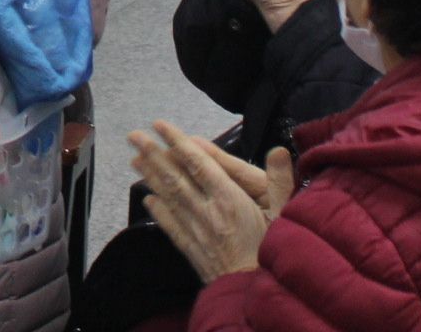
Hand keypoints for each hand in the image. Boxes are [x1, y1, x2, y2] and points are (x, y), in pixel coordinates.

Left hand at [130, 121, 286, 282]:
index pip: (198, 163)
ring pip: (169, 197)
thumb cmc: (275, 254)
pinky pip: (171, 226)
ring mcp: (197, 231)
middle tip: (134, 136)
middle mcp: (207, 211)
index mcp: (229, 199)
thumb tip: (278, 150)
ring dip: (150, 177)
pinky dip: (158, 211)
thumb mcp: (286, 216)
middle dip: (154, 154)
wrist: (255, 294)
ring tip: (135, 159)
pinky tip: (148, 199)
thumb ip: (281, 182)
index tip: (160, 125)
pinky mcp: (193, 249)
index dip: (178, 142)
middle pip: (175, 177)